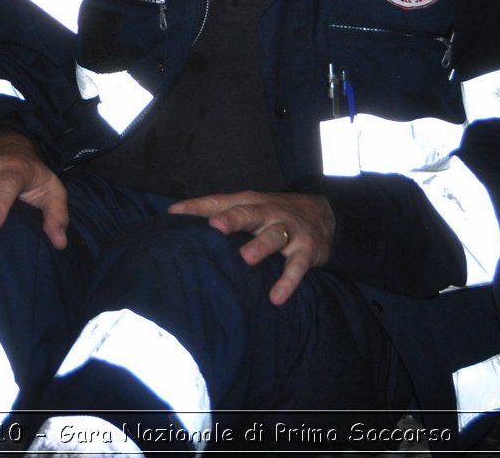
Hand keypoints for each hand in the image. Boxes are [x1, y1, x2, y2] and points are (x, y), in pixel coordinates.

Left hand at [168, 191, 333, 305]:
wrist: (325, 213)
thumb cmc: (274, 212)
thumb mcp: (250, 206)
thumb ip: (217, 210)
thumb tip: (175, 215)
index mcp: (249, 203)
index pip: (219, 202)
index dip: (198, 207)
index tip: (174, 214)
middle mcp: (267, 213)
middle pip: (248, 214)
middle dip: (232, 219)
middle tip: (215, 227)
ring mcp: (288, 230)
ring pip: (273, 236)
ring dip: (260, 246)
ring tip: (246, 258)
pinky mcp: (306, 250)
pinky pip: (297, 267)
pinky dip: (288, 282)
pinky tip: (276, 297)